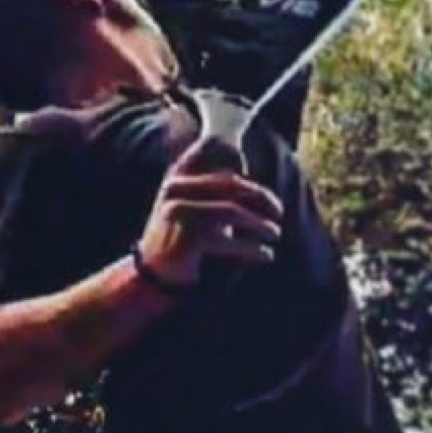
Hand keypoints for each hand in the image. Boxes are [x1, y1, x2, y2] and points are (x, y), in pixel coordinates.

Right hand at [136, 144, 283, 287]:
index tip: (268, 192)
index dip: (243, 169)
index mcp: (178, 177)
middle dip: (261, 197)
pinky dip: (252, 248)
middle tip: (279, 211)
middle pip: (231, 184)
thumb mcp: (194, 207)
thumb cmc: (181, 239)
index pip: (214, 160)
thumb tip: (251, 182)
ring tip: (276, 233)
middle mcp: (176, 189)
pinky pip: (230, 240)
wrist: (152, 273)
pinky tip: (266, 254)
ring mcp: (180, 210)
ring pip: (233, 211)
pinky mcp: (189, 236)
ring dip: (260, 223)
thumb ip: (215, 191)